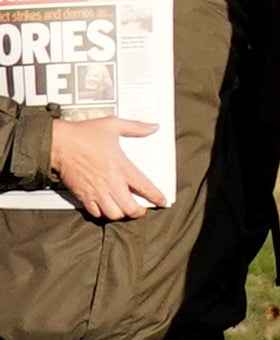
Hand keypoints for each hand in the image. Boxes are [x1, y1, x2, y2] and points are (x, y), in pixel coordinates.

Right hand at [43, 124, 160, 222]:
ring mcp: (95, 191)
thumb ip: (136, 127)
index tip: (162, 202)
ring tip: (125, 210)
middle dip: (138, 212)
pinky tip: (106, 208)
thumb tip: (153, 127)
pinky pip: (95, 212)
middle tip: (141, 209)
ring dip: (121, 214)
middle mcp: (110, 182)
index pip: (144, 186)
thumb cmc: (83, 134)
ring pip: (113, 214)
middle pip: (129, 208)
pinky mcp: (82, 195)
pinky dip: (102, 213)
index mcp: (121, 166)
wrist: (57, 144)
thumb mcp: (113, 125)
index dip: (155, 197)